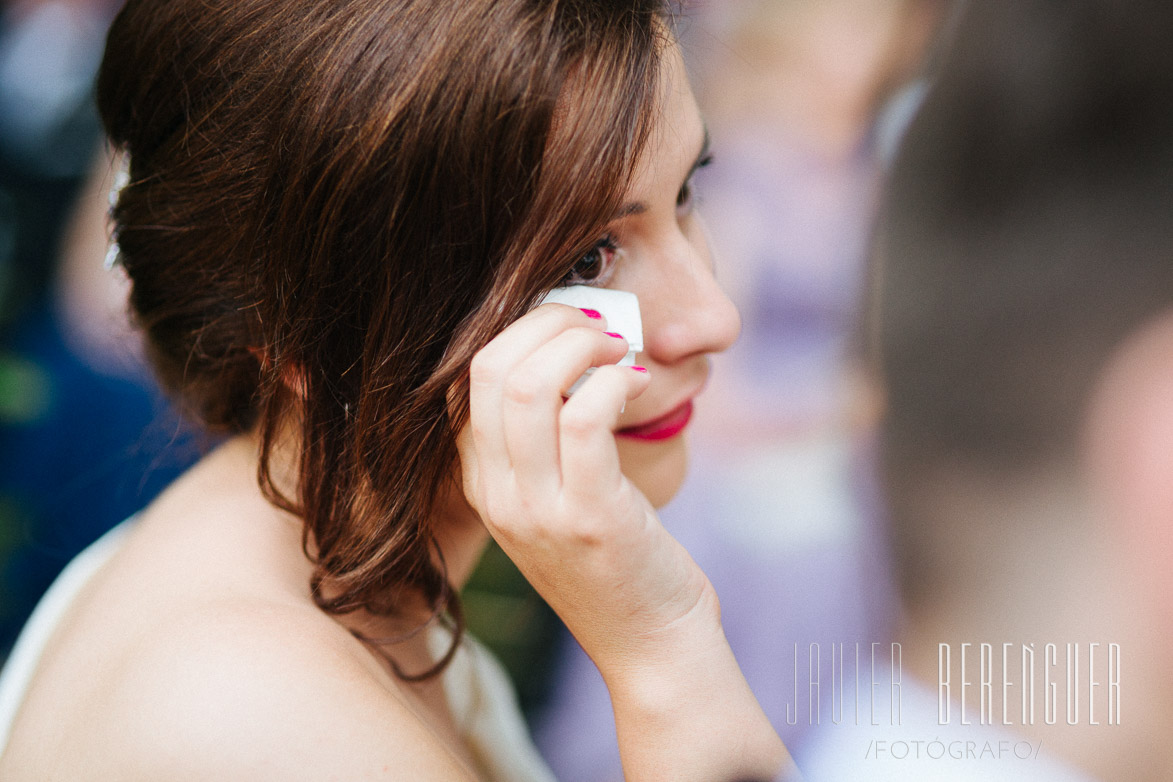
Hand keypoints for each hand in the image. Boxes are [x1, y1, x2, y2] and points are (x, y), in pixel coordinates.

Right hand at [456, 302, 717, 676]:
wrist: (650, 644)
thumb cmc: (616, 561)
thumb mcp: (557, 503)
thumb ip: (544, 444)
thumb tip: (568, 354)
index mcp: (483, 487)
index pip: (460, 383)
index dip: (512, 333)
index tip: (561, 324)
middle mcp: (498, 496)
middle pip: (486, 369)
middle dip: (544, 323)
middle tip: (595, 325)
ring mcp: (538, 509)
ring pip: (527, 386)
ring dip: (580, 343)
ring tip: (617, 348)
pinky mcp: (591, 516)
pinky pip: (584, 417)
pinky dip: (613, 382)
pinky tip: (636, 385)